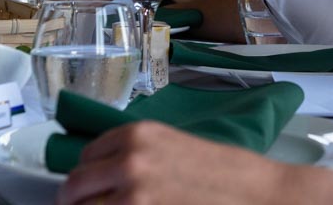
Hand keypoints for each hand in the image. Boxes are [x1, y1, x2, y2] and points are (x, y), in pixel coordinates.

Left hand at [56, 122, 289, 204]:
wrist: (258, 194)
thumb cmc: (225, 172)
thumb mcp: (174, 147)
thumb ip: (136, 155)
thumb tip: (105, 176)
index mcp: (137, 134)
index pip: (85, 157)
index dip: (89, 177)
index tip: (94, 189)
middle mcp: (128, 161)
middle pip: (74, 187)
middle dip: (79, 201)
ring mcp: (132, 196)